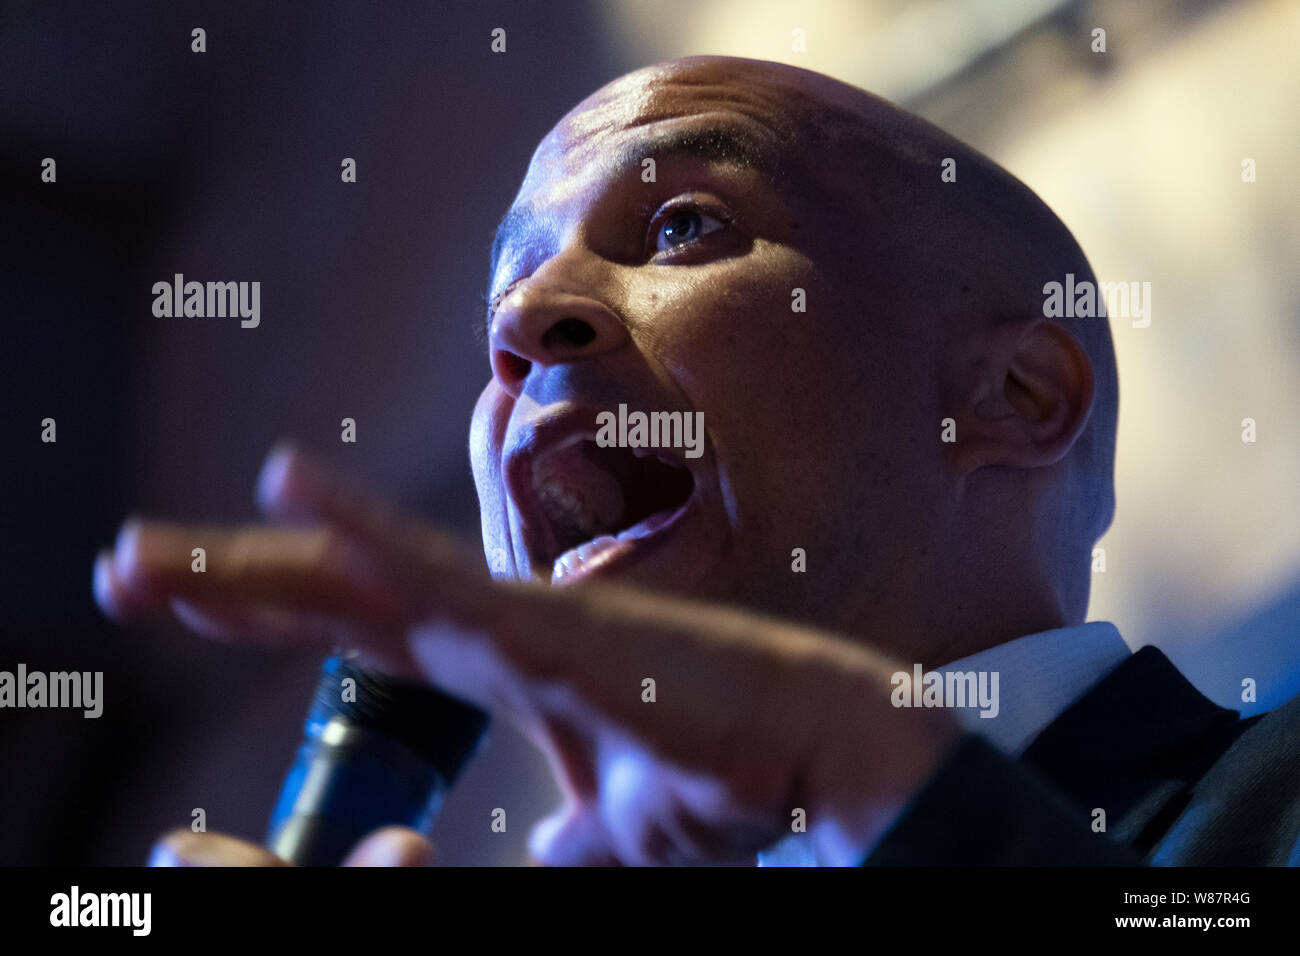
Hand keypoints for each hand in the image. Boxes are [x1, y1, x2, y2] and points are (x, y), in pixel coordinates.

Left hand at [96, 444, 961, 865]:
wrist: (810, 755)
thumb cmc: (723, 780)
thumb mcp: (609, 829)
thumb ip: (565, 832)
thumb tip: (542, 852)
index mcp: (502, 663)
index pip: (361, 631)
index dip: (273, 613)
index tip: (189, 604)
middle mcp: (495, 626)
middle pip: (336, 594)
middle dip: (228, 586)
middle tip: (127, 570)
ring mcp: (515, 618)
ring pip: (359, 577)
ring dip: (249, 566)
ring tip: (143, 560)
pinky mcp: (547, 625)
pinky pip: (434, 569)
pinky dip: (357, 529)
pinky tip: (283, 488)